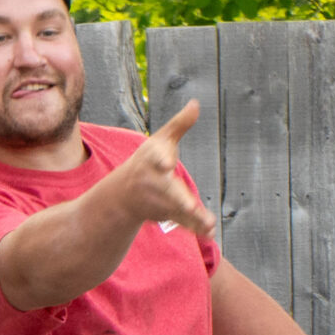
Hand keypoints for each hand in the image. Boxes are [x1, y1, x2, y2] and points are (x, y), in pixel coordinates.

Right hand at [109, 101, 216, 241]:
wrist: (124, 194)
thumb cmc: (146, 161)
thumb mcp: (161, 141)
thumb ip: (180, 124)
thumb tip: (196, 103)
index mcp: (153, 162)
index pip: (156, 160)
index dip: (161, 160)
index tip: (167, 163)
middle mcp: (156, 184)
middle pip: (170, 192)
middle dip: (180, 200)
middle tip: (191, 207)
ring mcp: (162, 202)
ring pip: (180, 211)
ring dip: (194, 218)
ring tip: (209, 224)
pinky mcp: (169, 215)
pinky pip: (184, 224)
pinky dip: (196, 228)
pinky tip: (209, 232)